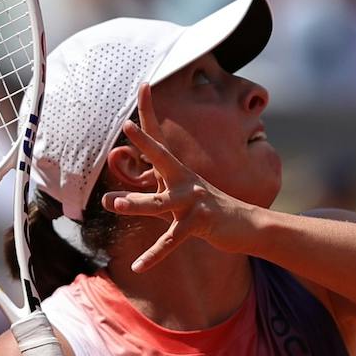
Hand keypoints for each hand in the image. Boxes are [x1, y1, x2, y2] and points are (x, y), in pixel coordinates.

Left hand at [99, 102, 251, 273]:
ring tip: (114, 203)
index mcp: (179, 173)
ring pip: (160, 203)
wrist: (248, 226)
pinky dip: (154, 255)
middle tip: (128, 125)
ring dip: (137, 203)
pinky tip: (138, 266)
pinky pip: (171, 241)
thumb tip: (108, 199)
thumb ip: (146, 198)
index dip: (148, 119)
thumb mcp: (177, 201)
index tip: (142, 89)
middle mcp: (186, 182)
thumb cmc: (208, 211)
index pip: (159, 144)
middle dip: (145, 142)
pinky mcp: (199, 224)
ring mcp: (193, 202)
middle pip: (163, 158)